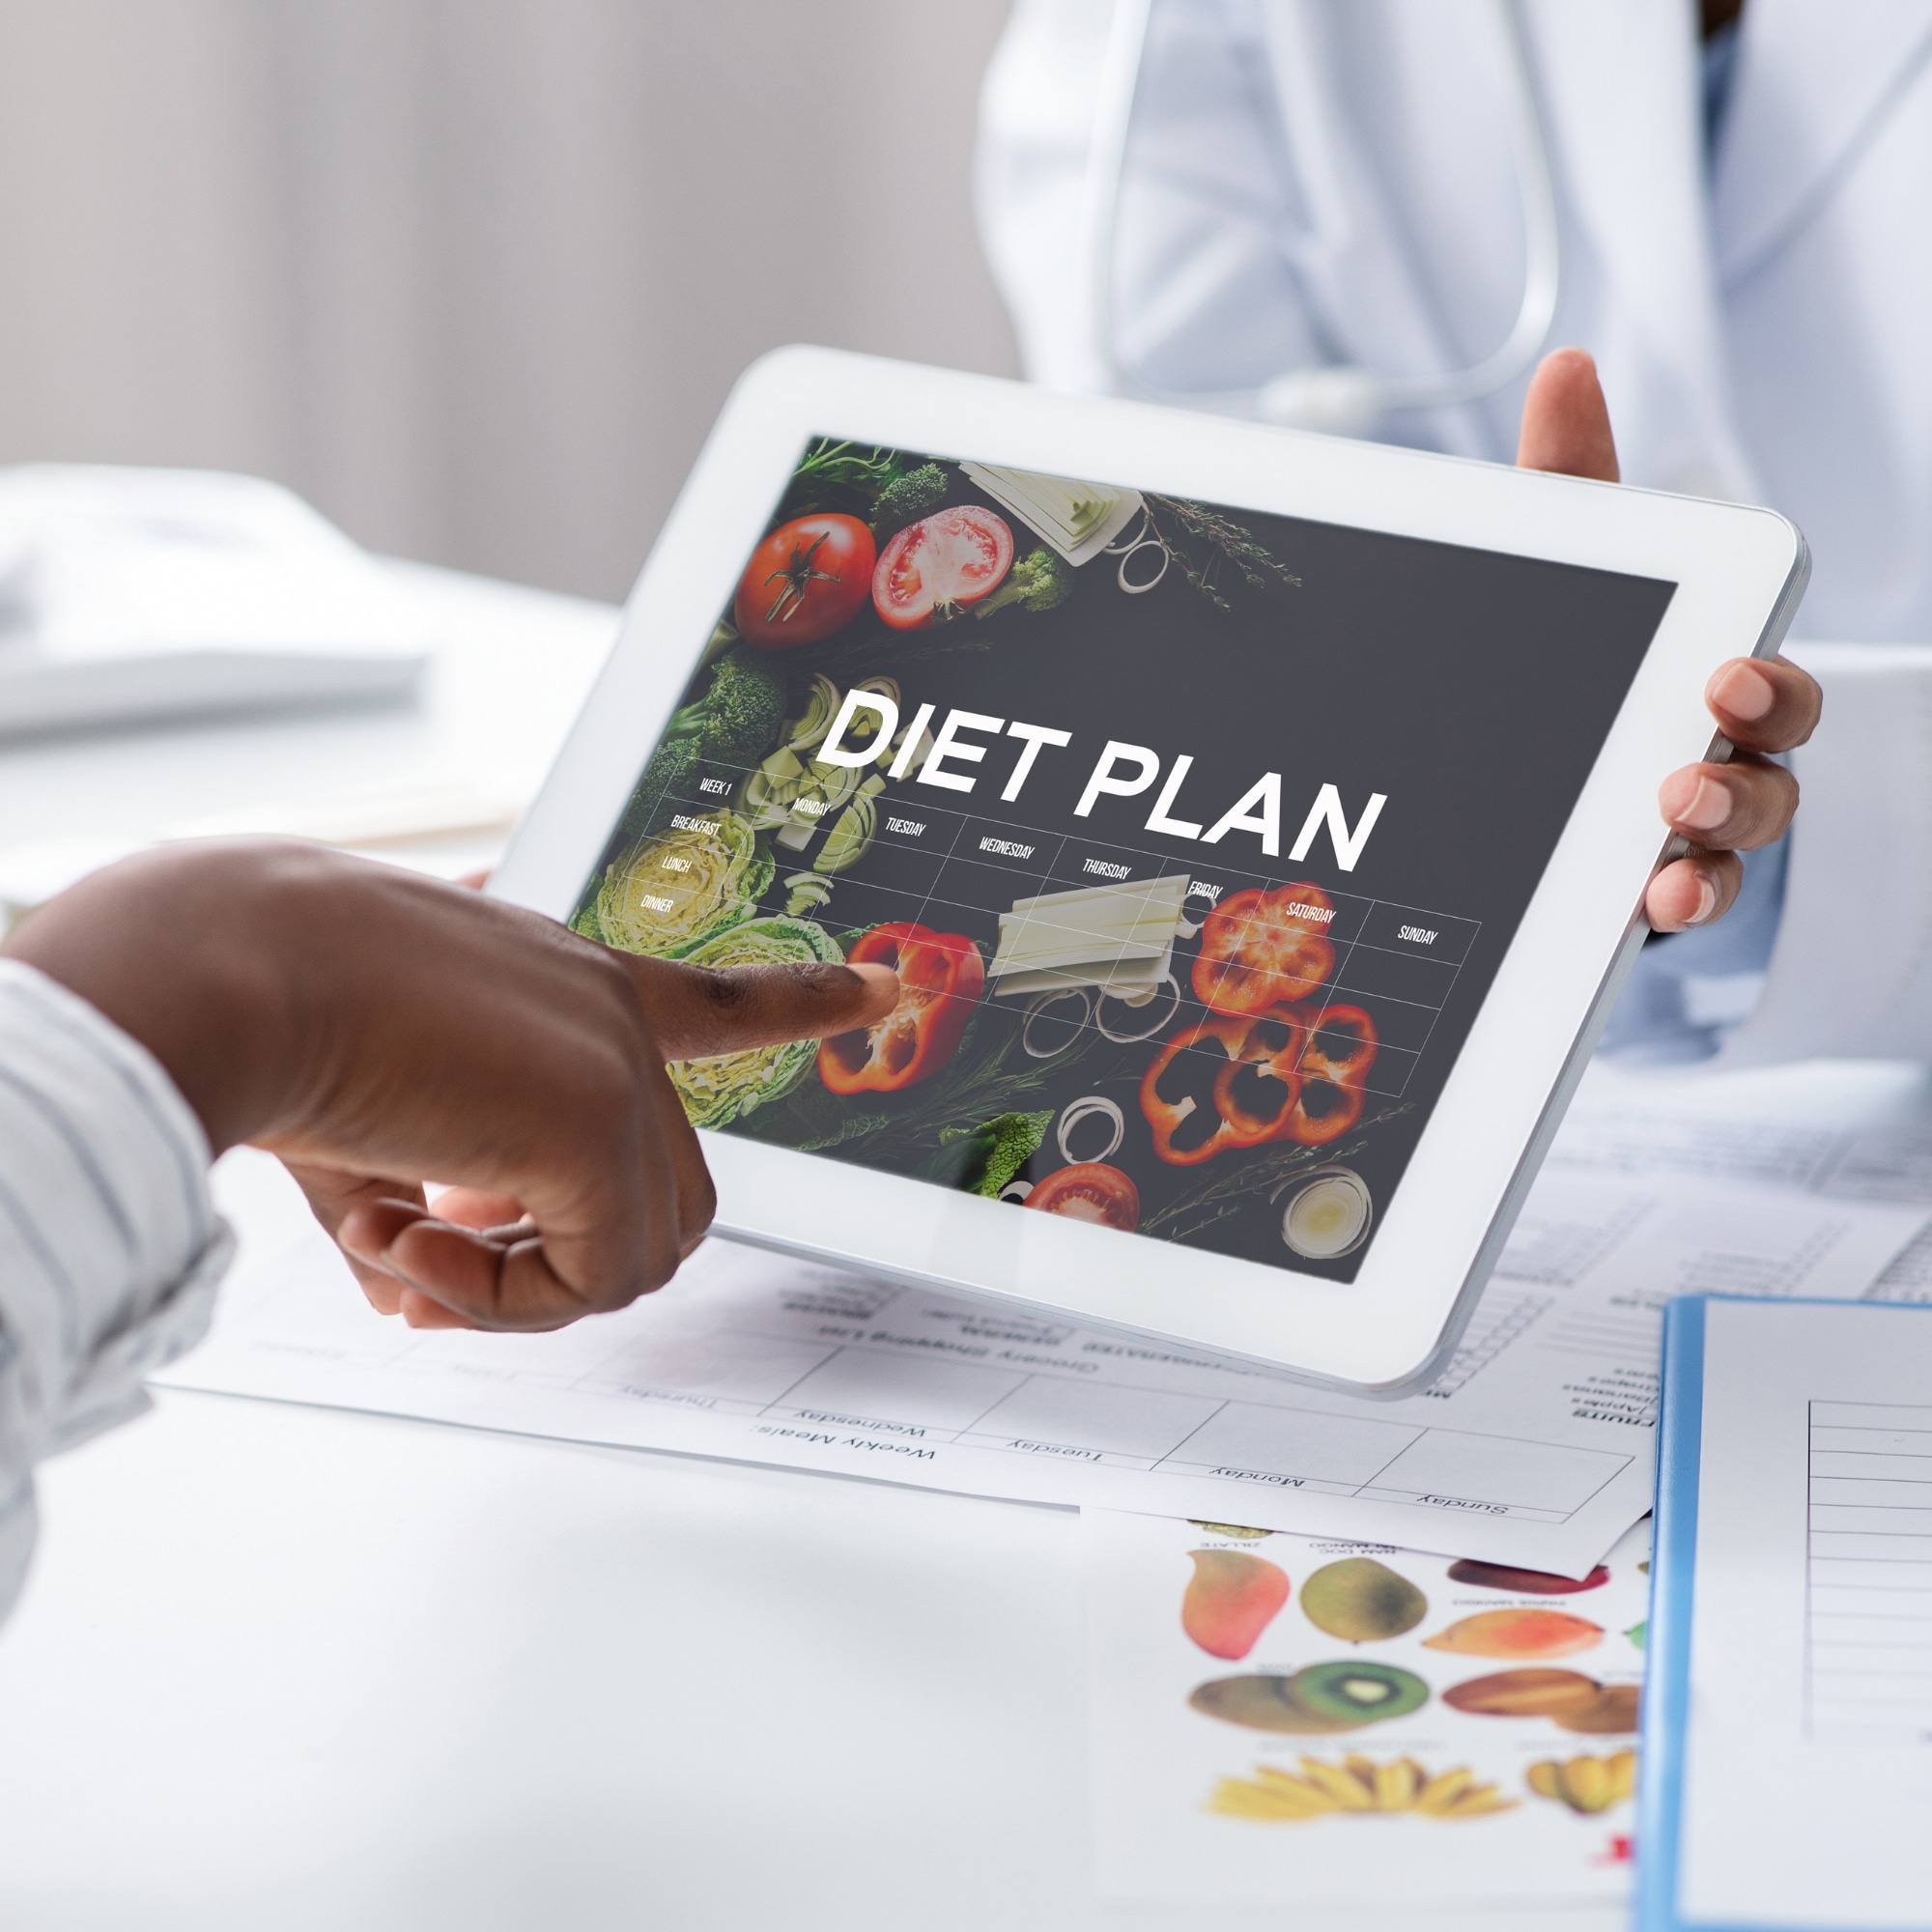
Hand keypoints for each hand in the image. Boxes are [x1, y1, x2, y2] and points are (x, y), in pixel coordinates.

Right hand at [1, 842, 895, 1330]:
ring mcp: (615, 1064)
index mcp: (567, 984)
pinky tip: (402, 1242)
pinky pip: (590, 1283)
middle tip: (430, 1254)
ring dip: (511, 1288)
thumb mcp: (357, 1117)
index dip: (797, 1000)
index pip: (711, 1000)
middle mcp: (610, 1015)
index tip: (881, 987)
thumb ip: (414, 1202)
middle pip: (661, 1195)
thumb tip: (419, 1288)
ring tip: (397, 1242)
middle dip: (553, 1260)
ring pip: (637, 1253)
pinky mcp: (596, 1119)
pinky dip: (497, 1299)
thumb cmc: (263, 1009)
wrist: (221, 964)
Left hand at [1517, 349, 1821, 931]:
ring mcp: (1685, 836)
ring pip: (1735, 849)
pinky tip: (1648, 902)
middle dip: (1743, 777)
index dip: (1766, 691)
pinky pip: (1686, 905)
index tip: (1725, 679)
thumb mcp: (1564, 574)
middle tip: (1684, 774)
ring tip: (1663, 838)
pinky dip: (1679, 903)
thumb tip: (1568, 368)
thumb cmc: (1575, 656)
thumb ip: (1572, 484)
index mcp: (1709, 684)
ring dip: (1711, 845)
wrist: (1512, 778)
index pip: (1769, 690)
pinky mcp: (1645, 888)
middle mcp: (1716, 761)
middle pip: (1770, 777)